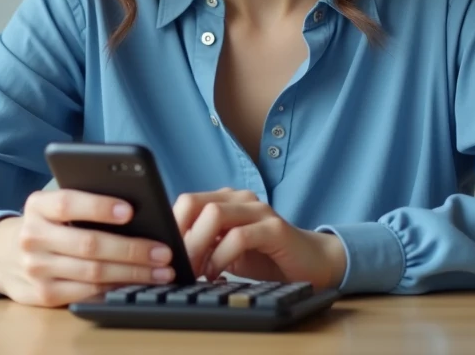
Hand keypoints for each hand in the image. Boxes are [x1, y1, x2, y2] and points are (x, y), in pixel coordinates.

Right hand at [0, 189, 175, 306]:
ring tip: (160, 271)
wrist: (2, 254)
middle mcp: (32, 237)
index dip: (99, 206)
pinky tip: (137, 285)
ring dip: (132, 274)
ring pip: (92, 274)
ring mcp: (36, 269)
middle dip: (132, 250)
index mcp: (37, 206)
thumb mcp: (54, 206)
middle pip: (88, 245)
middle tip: (163, 251)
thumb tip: (136, 208)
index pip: (68, 203)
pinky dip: (115, 289)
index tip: (130, 209)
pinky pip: (87, 294)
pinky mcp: (43, 295)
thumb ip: (84, 202)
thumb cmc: (47, 223)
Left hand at [173, 188, 346, 288]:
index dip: (170, 227)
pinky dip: (221, 258)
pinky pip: (239, 237)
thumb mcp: (226, 250)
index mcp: (225, 200)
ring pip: (214, 215)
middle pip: (194, 203)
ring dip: (197, 246)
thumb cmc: (265, 257)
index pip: (186, 202)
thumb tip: (168, 255)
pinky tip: (216, 275)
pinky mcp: (274, 228)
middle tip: (176, 265)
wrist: (311, 262)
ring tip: (195, 271)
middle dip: (180, 236)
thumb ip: (203, 244)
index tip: (163, 254)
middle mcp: (240, 199)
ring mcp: (258, 210)